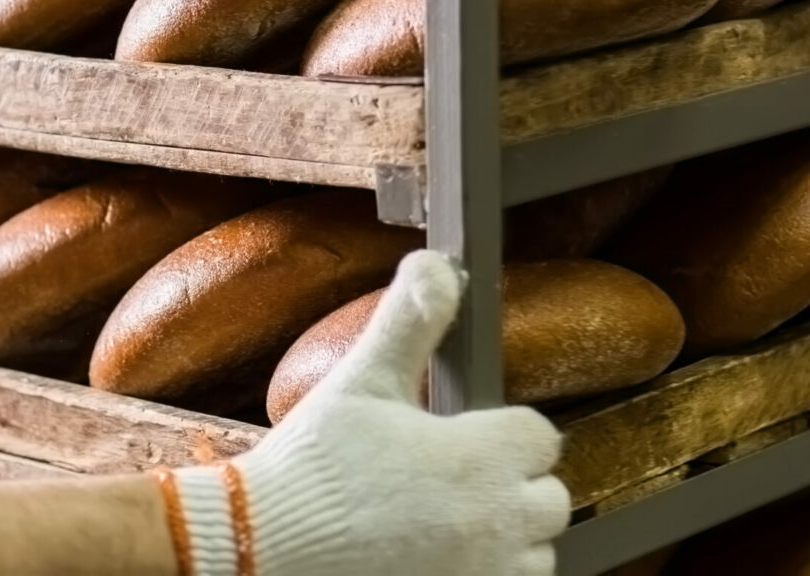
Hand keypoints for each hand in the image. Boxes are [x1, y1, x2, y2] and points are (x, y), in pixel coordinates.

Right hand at [162, 250, 569, 575]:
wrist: (259, 549)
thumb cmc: (312, 468)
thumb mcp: (362, 380)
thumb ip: (411, 319)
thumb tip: (439, 264)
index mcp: (480, 459)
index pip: (541, 437)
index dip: (507, 431)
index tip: (468, 435)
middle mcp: (496, 524)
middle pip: (550, 500)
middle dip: (514, 487)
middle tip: (457, 481)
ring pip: (536, 557)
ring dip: (507, 541)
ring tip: (449, 524)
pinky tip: (439, 559)